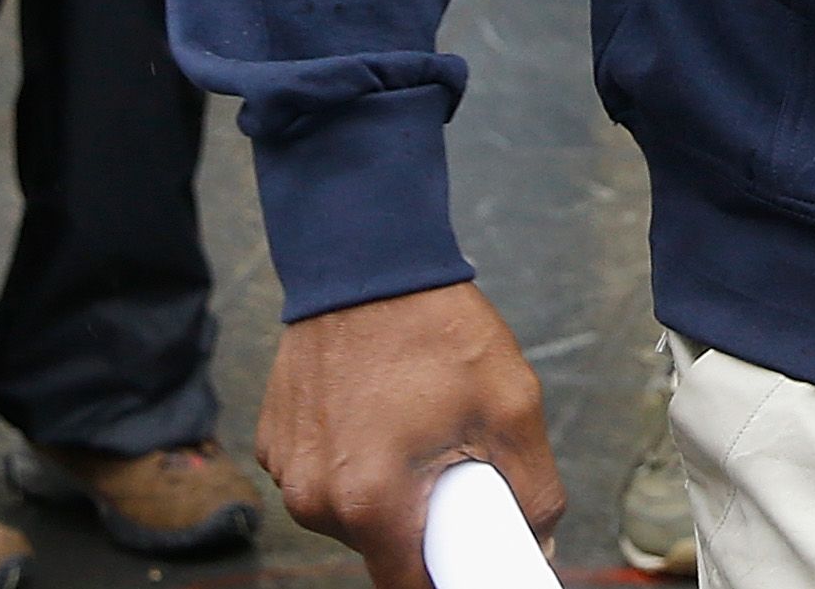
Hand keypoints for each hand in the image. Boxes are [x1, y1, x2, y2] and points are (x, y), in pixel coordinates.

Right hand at [259, 283, 564, 588]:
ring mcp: (288, 470)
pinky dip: (353, 460)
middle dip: (423, 520)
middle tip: (452, 464)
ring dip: (386, 489)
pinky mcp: (276, 442)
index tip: (471, 551)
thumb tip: (539, 543)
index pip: (411, 588)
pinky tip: (377, 412)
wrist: (366, 258)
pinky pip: (324, 477)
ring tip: (413, 425)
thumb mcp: (511, 406)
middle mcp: (316, 497)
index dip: (450, 574)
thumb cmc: (435, 327)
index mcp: (371, 502)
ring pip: (352, 513)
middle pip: (383, 549)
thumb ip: (533, 490)